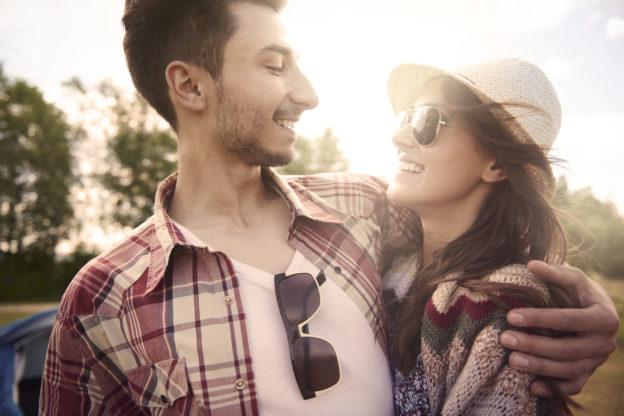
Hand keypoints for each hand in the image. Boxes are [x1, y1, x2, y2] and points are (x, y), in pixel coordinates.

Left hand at [499, 260, 618, 396]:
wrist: (595, 311)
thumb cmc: (580, 291)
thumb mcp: (573, 278)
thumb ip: (555, 272)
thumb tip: (532, 264)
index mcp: (603, 317)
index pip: (569, 320)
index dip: (540, 318)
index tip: (512, 316)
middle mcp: (604, 342)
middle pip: (567, 349)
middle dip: (535, 345)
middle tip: (505, 339)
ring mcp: (596, 361)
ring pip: (569, 370)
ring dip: (539, 367)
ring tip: (511, 360)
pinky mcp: (588, 373)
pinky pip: (572, 386)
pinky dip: (553, 389)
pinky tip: (531, 387)